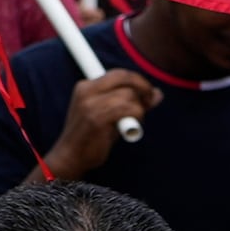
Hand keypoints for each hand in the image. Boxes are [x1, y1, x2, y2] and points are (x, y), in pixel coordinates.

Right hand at [43, 67, 157, 174]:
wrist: (72, 156)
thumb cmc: (94, 137)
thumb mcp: (113, 115)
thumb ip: (132, 102)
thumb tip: (158, 93)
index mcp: (86, 86)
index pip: (119, 73)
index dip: (138, 81)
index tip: (148, 94)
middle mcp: (86, 90)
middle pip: (125, 77)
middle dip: (144, 88)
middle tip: (149, 103)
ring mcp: (90, 103)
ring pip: (129, 94)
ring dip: (140, 109)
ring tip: (134, 122)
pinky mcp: (97, 117)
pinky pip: (129, 109)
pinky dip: (137, 117)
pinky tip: (131, 129)